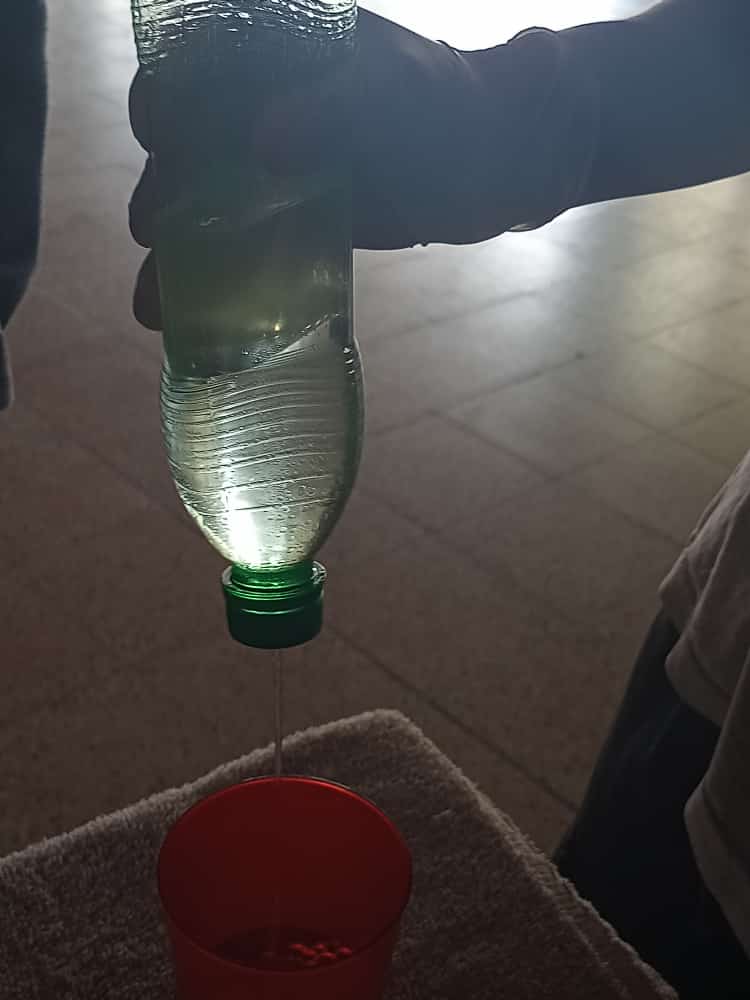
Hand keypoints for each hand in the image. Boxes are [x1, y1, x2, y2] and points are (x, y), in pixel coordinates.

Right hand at [130, 9, 570, 328]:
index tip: (159, 132)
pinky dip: (217, 283)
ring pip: (208, 204)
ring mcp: (278, 169)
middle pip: (189, 145)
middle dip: (163, 186)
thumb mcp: (399, 94)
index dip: (166, 95)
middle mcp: (265, 108)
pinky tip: (184, 318)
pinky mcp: (297, 219)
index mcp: (279, 55)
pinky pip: (246, 247)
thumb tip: (265, 142)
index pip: (199, 64)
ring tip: (155, 302)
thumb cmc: (452, 110)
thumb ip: (336, 108)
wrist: (501, 164)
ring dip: (175, 252)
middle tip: (153, 227)